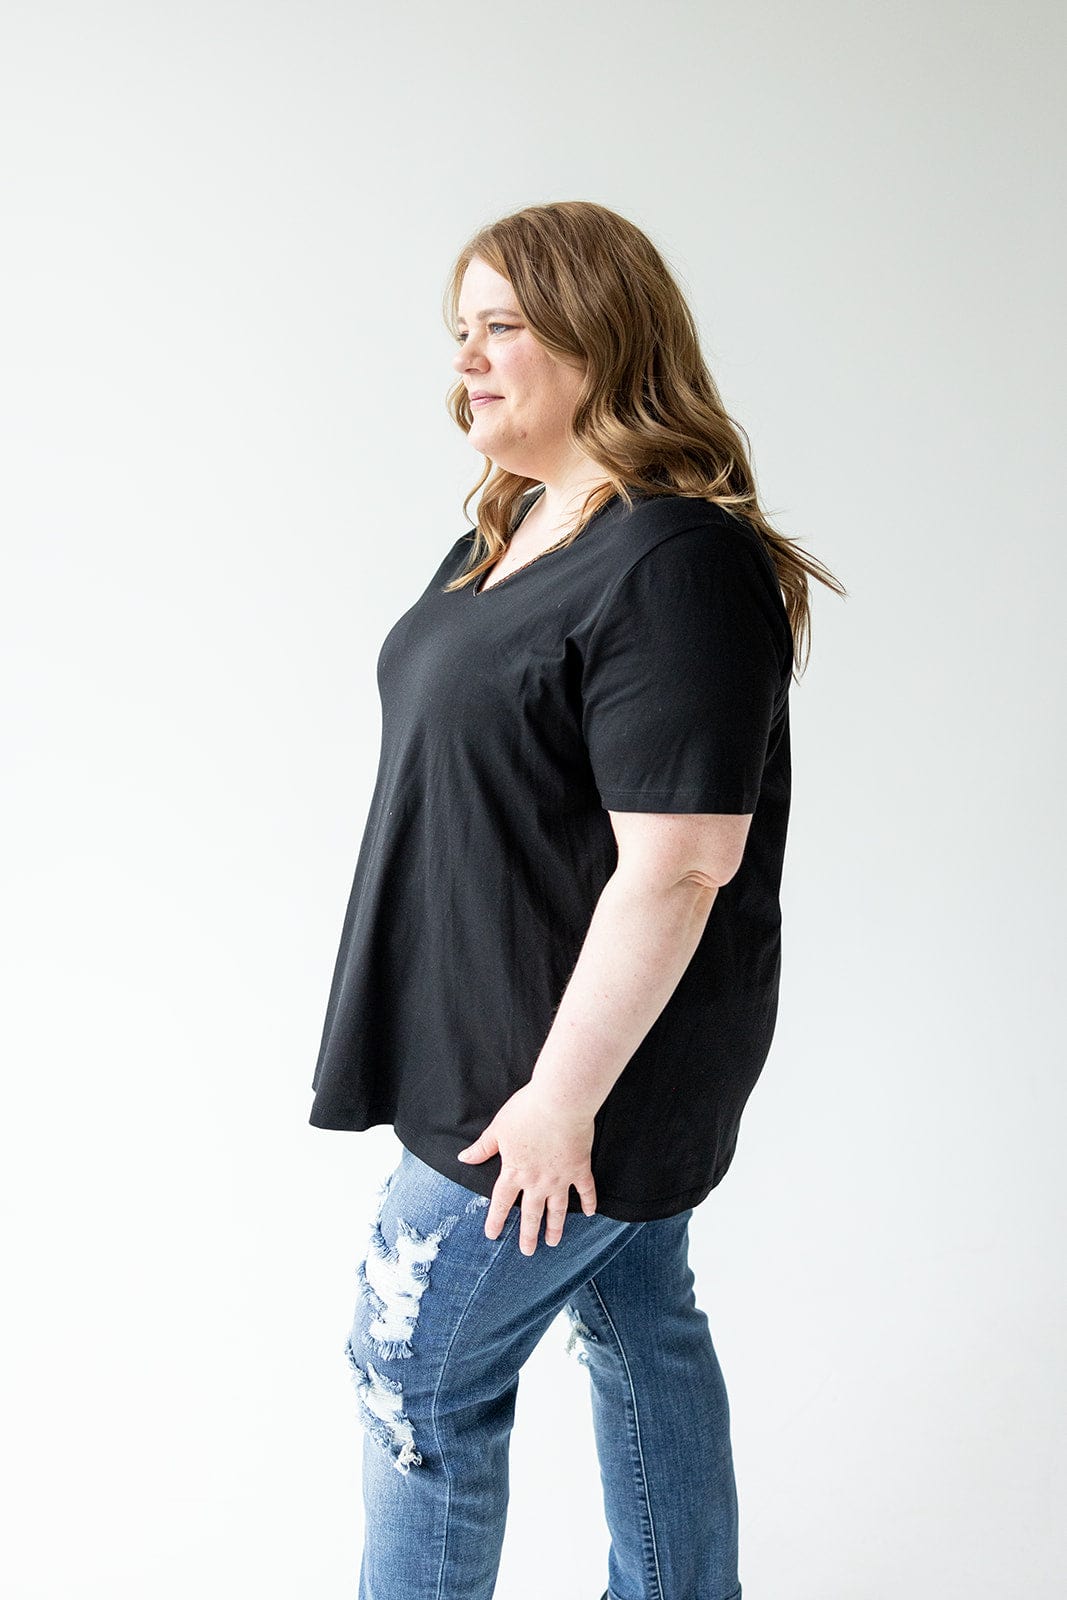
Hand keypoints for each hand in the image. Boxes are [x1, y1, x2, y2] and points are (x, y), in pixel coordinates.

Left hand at [457, 1081, 596, 1254]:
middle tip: (528, 1252)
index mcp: (514, 1172)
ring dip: (555, 1227)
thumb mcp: (498, 1129)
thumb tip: (464, 1158)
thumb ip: (483, 1147)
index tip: (492, 1235)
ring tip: (553, 1242)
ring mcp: (560, 1178)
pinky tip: (590, 1213)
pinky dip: (588, 1202)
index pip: (501, 1202)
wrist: (560, 1102)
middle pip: (531, 1213)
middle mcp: (537, 1181)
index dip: (496, 1219)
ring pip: (557, 1209)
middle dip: (528, 1234)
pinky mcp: (579, 1168)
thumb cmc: (526, 1111)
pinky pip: (585, 1190)